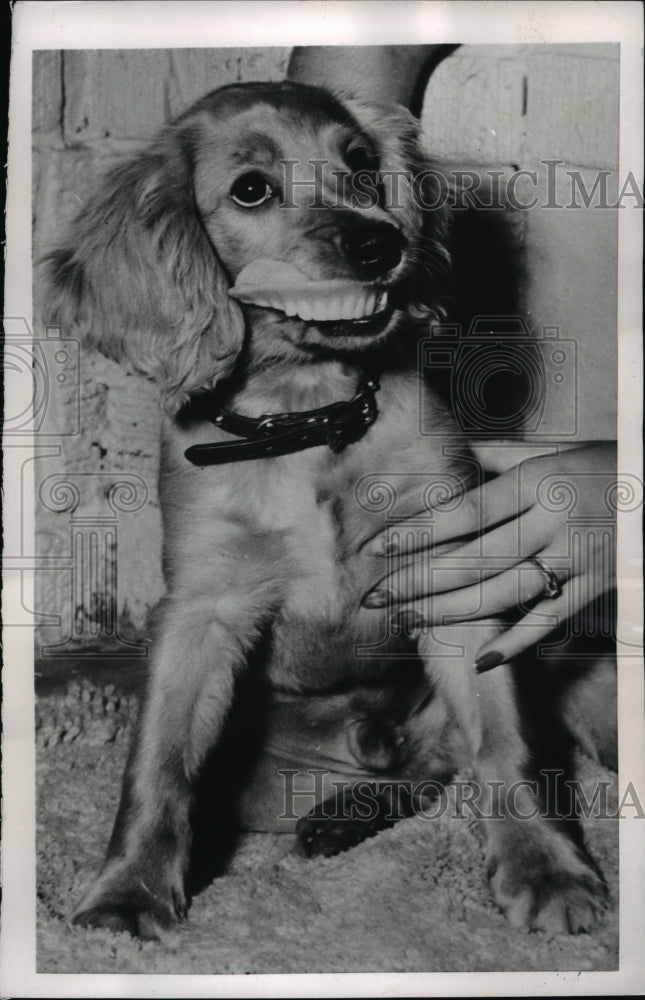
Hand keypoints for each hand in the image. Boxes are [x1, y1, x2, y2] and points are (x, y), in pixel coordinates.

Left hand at [362, 442, 616, 669]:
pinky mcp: (596, 587)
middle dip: (419, 579)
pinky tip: (481, 660)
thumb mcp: (556, 451)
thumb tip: (452, 454)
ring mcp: (576, 559)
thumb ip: (502, 456)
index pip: (464, 511)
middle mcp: (554, 521)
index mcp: (539, 481)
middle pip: (474, 558)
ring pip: (503, 592)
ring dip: (451, 611)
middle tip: (376, 596)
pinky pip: (551, 620)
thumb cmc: (610, 465)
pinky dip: (517, 642)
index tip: (375, 547)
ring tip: (407, 619)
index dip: (416, 531)